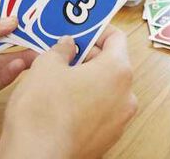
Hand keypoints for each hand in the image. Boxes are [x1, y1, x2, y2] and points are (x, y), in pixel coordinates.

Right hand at [0, 27, 136, 158]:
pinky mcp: (107, 139)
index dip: (97, 31)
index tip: (81, 31)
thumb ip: (61, 50)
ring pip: (107, 90)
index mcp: (117, 71)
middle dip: (88, 57)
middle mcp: (126, 96)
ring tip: (59, 79)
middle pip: (113, 64)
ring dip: (87, 80)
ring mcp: (119, 121)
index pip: (117, 38)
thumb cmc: (42, 112)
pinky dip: (86, 102)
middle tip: (64, 54)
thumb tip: (68, 46)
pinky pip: (101, 111)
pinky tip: (62, 104)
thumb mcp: (46, 66)